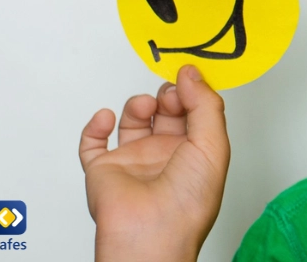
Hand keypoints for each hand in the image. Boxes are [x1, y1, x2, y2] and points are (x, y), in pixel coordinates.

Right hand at [79, 65, 229, 261]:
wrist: (150, 232)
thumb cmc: (188, 200)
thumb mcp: (213, 145)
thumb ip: (205, 105)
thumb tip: (191, 75)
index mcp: (195, 153)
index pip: (196, 113)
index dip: (192, 93)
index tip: (188, 76)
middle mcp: (165, 156)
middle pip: (165, 112)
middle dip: (168, 95)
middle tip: (169, 94)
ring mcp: (134, 162)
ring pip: (132, 121)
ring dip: (137, 104)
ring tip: (144, 106)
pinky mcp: (103, 169)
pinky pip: (92, 142)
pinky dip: (96, 125)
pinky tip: (109, 117)